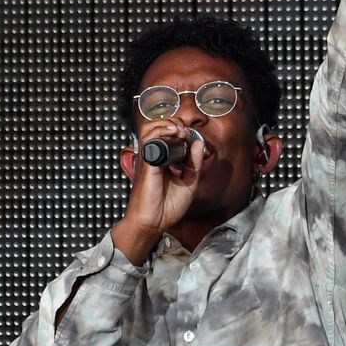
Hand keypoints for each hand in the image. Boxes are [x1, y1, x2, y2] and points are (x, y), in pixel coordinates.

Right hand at [114, 120, 203, 261]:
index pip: (164, 135)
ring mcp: (147, 159)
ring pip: (149, 128)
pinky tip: (173, 134)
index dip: (177, 128)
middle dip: (171, 122)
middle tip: (184, 130)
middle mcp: (152, 157)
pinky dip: (160, 132)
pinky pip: (149, 141)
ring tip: (179, 130)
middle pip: (154, 126)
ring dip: (165, 124)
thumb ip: (194, 163)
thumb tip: (198, 144)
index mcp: (161, 161)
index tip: (189, 135)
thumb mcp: (189, 183)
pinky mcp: (146, 164)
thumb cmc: (167, 208)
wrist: (154, 223)